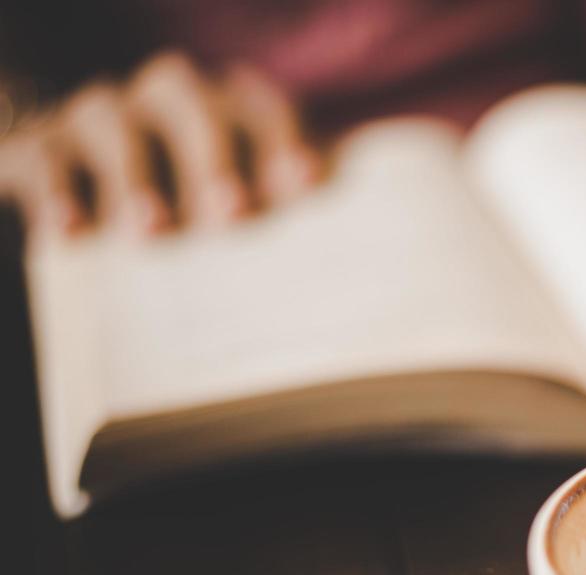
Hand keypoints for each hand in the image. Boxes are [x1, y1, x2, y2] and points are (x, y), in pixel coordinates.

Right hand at [0, 52, 319, 238]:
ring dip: (136, 175)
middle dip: (214, 154)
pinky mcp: (42, 148)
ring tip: (154, 227)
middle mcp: (163, 98)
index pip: (260, 104)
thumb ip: (275, 208)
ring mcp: (101, 117)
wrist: (81, 193)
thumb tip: (321, 243)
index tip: (304, 182)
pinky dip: (59, 191)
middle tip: (233, 211)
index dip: (283, 137)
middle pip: (189, 101)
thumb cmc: (186, 206)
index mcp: (223, 106)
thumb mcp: (232, 207)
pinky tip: (74, 230)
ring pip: (114, 123)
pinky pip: (46, 159)